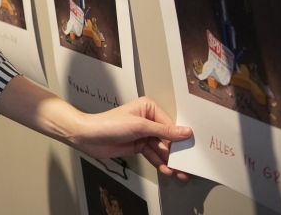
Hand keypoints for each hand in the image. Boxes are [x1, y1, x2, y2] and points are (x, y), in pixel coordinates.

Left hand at [70, 96, 192, 179]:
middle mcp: (147, 120)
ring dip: (170, 161)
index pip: (170, 125)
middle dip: (176, 153)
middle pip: (167, 138)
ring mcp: (143, 134)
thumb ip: (164, 132)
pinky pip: (153, 155)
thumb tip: (185, 132)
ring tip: (179, 172)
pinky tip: (167, 170)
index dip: (180, 138)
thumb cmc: (109, 124)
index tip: (192, 151)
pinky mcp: (138, 145)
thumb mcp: (140, 126)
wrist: (89, 136)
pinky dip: (160, 163)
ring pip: (161, 149)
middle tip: (187, 165)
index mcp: (149, 108)